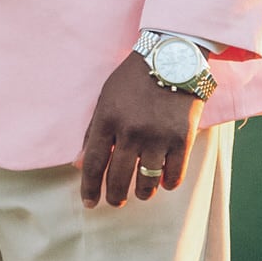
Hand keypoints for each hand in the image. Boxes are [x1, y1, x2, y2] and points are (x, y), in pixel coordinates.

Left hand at [78, 52, 200, 208]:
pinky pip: (174, 175)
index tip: (89, 203)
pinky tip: (163, 181)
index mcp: (107, 119)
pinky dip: (167, 183)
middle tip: (116, 202)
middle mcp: (130, 131)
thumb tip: (79, 165)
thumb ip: (92, 132)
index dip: (89, 188)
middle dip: (115, 197)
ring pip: (146, 183)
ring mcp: (158, 136)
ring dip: (142, 193)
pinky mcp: (182, 139)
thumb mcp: (106, 98)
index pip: (93, 164)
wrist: (174, 57)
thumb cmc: (134, 78)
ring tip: (141, 192)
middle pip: (118, 179)